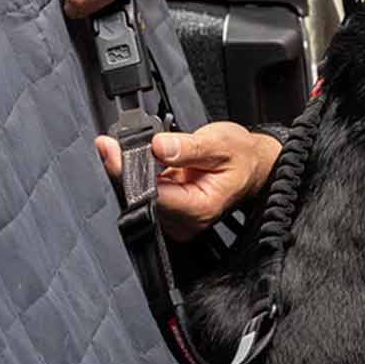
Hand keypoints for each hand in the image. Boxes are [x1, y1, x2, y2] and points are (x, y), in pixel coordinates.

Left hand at [96, 122, 281, 240]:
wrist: (254, 166)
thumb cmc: (243, 157)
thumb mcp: (220, 143)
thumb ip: (189, 147)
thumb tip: (159, 145)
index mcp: (200, 208)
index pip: (152, 194)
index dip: (127, 171)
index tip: (110, 148)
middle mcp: (186, 221)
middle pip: (139, 198)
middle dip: (126, 168)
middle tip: (119, 142)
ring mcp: (176, 220)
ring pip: (138, 197)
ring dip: (132, 171)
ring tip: (143, 149)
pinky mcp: (169, 213)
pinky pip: (144, 195)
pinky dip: (140, 175)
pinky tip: (148, 160)